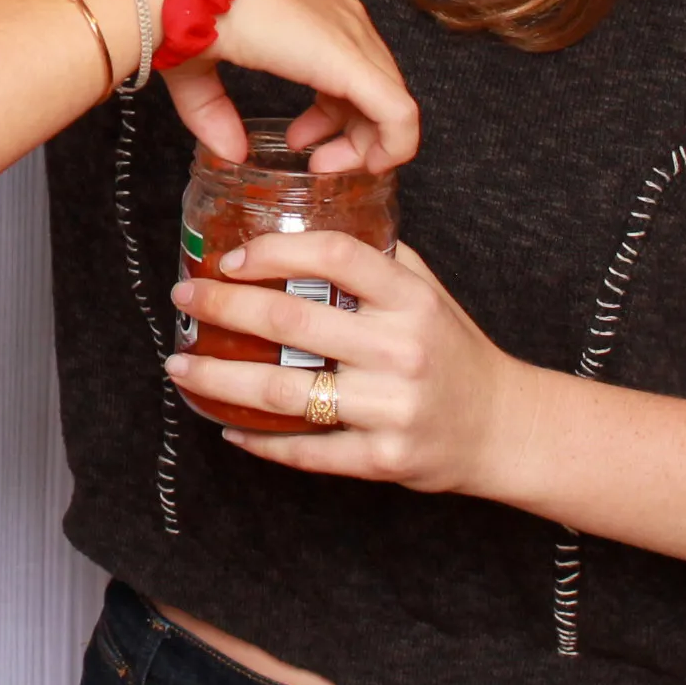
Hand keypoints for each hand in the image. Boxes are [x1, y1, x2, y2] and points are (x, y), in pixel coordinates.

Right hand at [157, 0, 415, 172]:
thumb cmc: (181, 6)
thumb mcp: (198, 69)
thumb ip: (215, 111)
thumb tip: (230, 152)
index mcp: (313, 15)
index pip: (352, 68)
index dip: (334, 114)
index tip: (303, 141)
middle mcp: (343, 20)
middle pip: (376, 86)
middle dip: (352, 133)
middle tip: (318, 162)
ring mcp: (352, 38)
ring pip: (394, 102)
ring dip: (369, 144)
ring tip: (326, 163)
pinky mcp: (353, 63)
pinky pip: (399, 113)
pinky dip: (393, 146)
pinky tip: (369, 164)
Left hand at [161, 232, 525, 495]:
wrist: (505, 428)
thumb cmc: (453, 351)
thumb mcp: (427, 292)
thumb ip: (374, 260)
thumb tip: (300, 226)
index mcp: (409, 299)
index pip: (334, 256)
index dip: (274, 251)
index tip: (228, 258)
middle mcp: (400, 349)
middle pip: (290, 321)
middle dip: (222, 307)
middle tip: (184, 298)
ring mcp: (391, 407)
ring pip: (283, 391)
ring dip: (219, 377)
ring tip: (181, 365)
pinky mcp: (382, 458)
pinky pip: (306, 450)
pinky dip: (258, 440)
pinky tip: (226, 424)